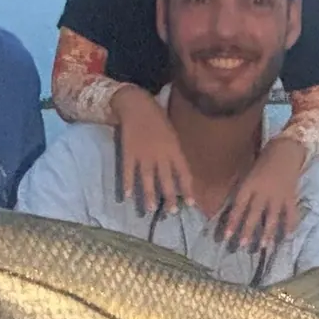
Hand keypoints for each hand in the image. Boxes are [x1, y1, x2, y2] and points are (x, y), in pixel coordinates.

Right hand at [111, 87, 191, 216]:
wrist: (137, 104)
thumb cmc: (157, 119)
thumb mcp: (172, 135)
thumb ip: (175, 154)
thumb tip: (179, 175)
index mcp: (174, 149)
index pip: (184, 172)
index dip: (187, 189)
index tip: (191, 204)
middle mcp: (160, 154)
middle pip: (166, 179)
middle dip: (169, 197)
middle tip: (171, 213)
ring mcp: (143, 154)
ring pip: (147, 178)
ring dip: (149, 194)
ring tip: (150, 209)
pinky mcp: (128, 152)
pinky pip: (128, 171)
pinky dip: (127, 184)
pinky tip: (127, 196)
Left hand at [219, 135, 305, 253]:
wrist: (285, 151)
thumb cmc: (263, 162)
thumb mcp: (248, 174)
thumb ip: (243, 191)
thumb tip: (235, 211)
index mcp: (249, 185)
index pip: (238, 207)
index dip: (232, 222)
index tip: (226, 236)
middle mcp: (263, 192)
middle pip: (254, 215)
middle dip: (247, 231)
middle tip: (241, 245)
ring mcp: (278, 195)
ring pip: (272, 217)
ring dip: (267, 233)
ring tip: (263, 247)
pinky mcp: (291, 197)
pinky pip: (290, 214)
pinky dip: (290, 225)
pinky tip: (287, 236)